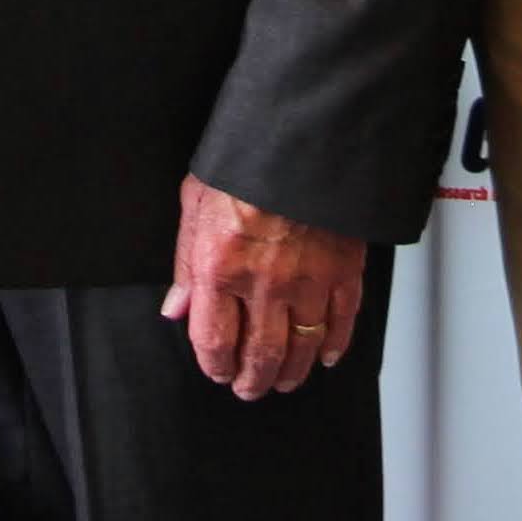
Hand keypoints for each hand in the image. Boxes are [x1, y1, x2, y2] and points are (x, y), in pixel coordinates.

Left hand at [161, 175, 365, 398]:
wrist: (301, 133)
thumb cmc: (245, 160)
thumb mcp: (195, 203)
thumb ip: (185, 263)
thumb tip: (177, 307)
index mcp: (220, 266)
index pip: (213, 341)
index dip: (215, 366)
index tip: (217, 371)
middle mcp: (264, 280)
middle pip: (260, 354)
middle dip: (253, 380)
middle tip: (250, 387)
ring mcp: (309, 278)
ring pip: (302, 345)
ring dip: (292, 371)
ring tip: (284, 380)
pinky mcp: (344, 268)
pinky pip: (342, 320)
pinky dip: (335, 344)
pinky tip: (326, 354)